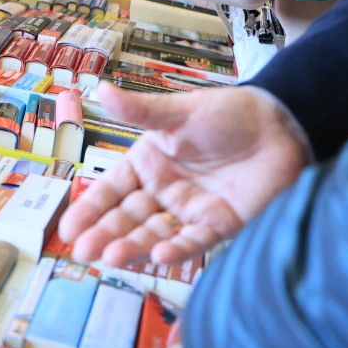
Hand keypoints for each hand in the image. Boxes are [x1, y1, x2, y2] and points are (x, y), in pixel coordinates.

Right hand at [58, 83, 310, 267]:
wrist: (280, 125)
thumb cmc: (227, 114)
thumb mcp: (177, 112)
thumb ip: (140, 110)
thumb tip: (99, 89)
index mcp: (149, 163)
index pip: (112, 190)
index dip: (90, 209)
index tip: (67, 227)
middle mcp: (165, 191)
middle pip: (128, 218)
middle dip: (104, 235)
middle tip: (82, 252)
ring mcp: (190, 211)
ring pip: (154, 233)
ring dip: (132, 247)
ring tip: (110, 258)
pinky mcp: (220, 225)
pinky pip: (194, 241)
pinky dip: (177, 249)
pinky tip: (159, 255)